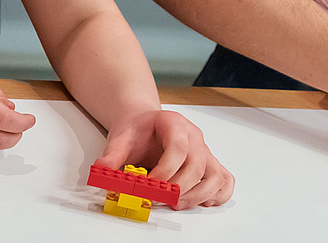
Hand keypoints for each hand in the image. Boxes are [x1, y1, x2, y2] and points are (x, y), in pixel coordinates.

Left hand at [95, 109, 234, 209]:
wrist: (145, 123)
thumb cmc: (137, 129)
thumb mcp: (120, 137)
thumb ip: (111, 155)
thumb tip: (102, 171)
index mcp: (174, 124)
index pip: (178, 147)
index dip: (165, 170)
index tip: (149, 185)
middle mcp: (194, 137)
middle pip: (197, 164)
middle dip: (178, 187)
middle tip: (159, 200)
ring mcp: (204, 152)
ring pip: (215, 175)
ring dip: (198, 195)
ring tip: (176, 204)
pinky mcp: (208, 165)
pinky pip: (225, 181)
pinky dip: (218, 195)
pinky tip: (200, 202)